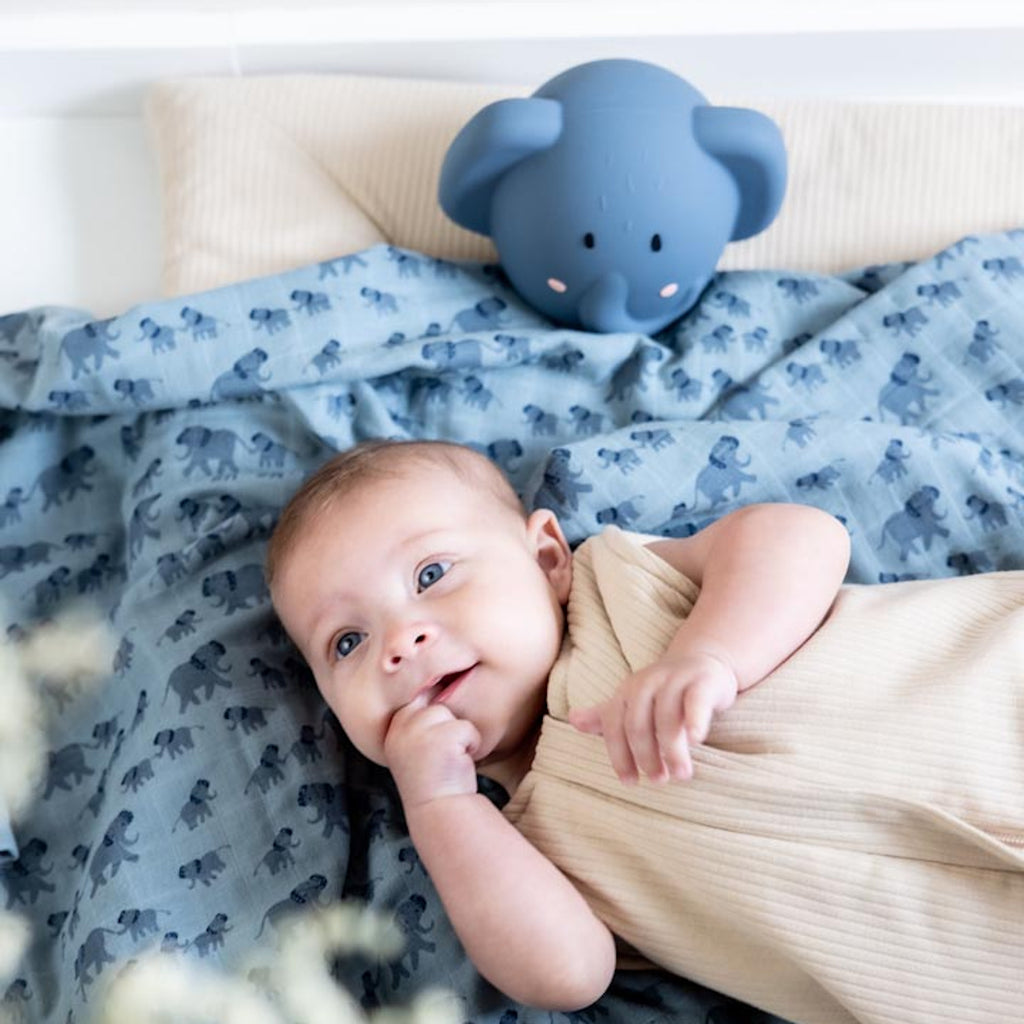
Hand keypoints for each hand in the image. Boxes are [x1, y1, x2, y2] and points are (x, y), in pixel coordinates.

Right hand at [384, 699, 481, 809]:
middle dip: (446, 728)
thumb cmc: (433, 776)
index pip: (417, 698)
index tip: (435, 744)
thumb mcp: (415, 744)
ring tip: (449, 759)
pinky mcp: (442, 738)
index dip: (433, 717)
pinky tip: (457, 763)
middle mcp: (401, 727)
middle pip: (436, 707)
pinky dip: (471, 745)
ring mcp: (419, 732)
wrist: (439, 809)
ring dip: (459, 736)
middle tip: (441, 756)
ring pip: (452, 716)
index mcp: (393, 727)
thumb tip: (434, 685)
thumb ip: (417, 720)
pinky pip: (468, 729)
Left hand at [568, 651, 736, 784]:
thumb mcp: (633, 702)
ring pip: (667, 717)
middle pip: (638, 724)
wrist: (702, 659)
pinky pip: (696, 701)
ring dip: (672, 750)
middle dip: (646, 756)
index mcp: (627, 691)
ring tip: (681, 774)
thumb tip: (573, 720)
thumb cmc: (664, 690)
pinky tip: (695, 740)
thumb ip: (605, 715)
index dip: (619, 756)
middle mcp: (647, 683)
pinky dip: (694, 720)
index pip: (614, 726)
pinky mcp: (702, 681)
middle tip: (659, 780)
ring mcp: (675, 680)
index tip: (630, 782)